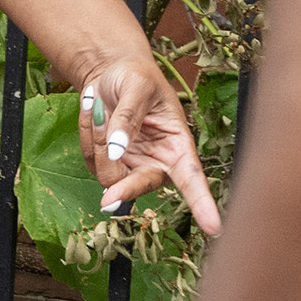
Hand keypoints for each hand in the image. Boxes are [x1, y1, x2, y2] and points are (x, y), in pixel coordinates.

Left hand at [77, 55, 225, 233]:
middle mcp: (156, 163)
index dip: (202, 203)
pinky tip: (94, 113)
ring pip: (109, 176)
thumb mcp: (136, 87)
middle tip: (108, 200)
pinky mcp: (107, 164)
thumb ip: (129, 117)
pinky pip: (91, 161)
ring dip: (98, 142)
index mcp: (177, 145)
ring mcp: (130, 166)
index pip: (192, 178)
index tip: (213, 226)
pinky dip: (87, 135)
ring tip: (99, 107)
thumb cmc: (135, 77)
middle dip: (124, 188)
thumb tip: (119, 151)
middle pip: (141, 186)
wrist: (111, 74)